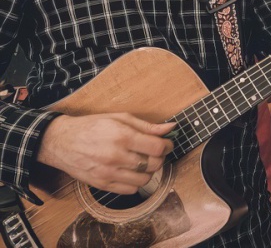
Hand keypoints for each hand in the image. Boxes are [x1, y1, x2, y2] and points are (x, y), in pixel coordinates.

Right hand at [37, 113, 174, 194]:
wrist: (60, 141)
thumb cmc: (91, 126)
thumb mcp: (119, 118)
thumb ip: (146, 126)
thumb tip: (170, 128)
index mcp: (122, 136)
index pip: (157, 148)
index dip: (167, 146)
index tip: (166, 143)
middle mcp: (116, 156)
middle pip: (154, 165)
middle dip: (159, 158)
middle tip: (154, 152)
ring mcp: (108, 173)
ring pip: (145, 180)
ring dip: (149, 172)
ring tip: (143, 162)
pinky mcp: (102, 185)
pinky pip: (130, 190)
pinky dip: (136, 183)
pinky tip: (132, 172)